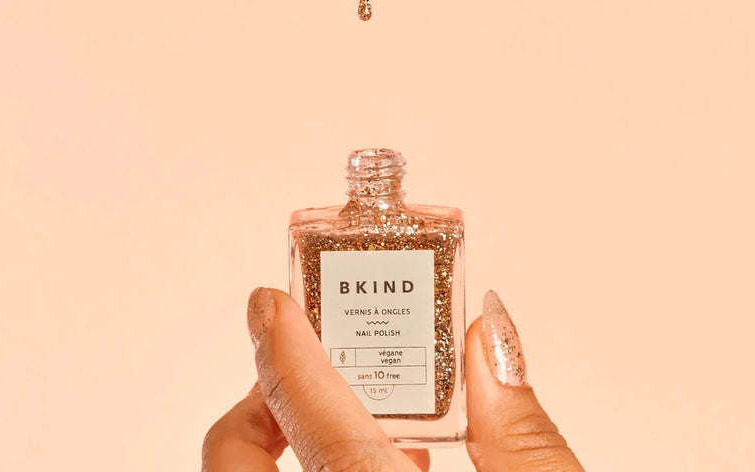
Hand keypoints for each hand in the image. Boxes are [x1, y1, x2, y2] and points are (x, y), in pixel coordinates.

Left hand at [202, 288, 583, 470]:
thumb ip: (522, 428)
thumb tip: (492, 330)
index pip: (310, 420)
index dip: (282, 347)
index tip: (267, 300)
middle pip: (232, 464)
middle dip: (257, 401)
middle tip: (300, 359)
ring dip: (285, 438)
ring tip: (353, 405)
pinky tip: (391, 465)